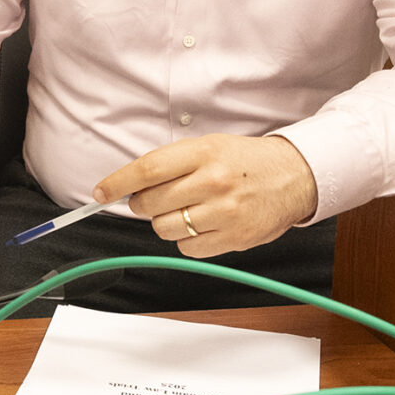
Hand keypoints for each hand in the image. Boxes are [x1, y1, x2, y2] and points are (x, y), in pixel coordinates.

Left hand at [94, 135, 315, 256]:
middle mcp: (214, 181)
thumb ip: (170, 164)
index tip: (100, 192)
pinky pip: (188, 248)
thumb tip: (128, 187)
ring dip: (164, 223)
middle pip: (150, 204)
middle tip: (154, 199)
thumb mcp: (208, 146)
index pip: (147, 170)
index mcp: (203, 153)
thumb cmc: (244, 161)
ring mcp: (226, 212)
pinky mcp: (235, 238)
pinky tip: (201, 224)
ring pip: (165, 229)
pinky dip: (186, 239)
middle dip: (142, 204)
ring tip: (184, 210)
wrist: (294, 176)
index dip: (117, 184)